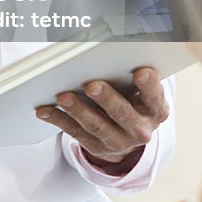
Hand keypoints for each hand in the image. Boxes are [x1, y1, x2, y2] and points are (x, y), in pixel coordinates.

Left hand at [36, 67, 168, 171]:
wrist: (130, 136)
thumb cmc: (135, 101)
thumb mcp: (143, 92)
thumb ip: (134, 77)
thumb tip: (111, 54)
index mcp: (155, 111)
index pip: (154, 96)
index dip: (149, 85)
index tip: (141, 71)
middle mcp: (139, 130)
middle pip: (122, 113)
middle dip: (106, 99)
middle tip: (92, 85)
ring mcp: (118, 141)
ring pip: (96, 125)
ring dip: (78, 110)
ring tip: (63, 97)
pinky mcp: (96, 147)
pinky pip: (75, 132)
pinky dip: (58, 120)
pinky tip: (45, 110)